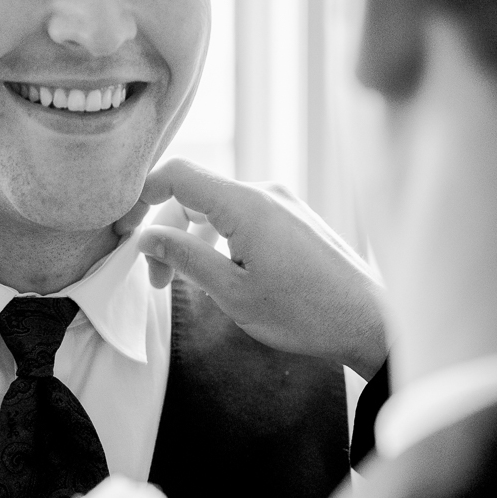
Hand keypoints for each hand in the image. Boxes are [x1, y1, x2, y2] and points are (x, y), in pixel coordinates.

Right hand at [116, 158, 386, 379]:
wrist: (371, 323)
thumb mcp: (233, 293)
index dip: (143, 195)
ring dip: (193, 241)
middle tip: (157, 284)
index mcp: (247, 205)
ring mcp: (283, 204)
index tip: (125, 230)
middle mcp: (265, 193)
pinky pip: (243, 218)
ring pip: (218, 209)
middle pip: (195, 194)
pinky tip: (222, 276)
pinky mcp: (294, 219)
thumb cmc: (304, 313)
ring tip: (186, 286)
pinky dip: (220, 240)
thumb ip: (185, 258)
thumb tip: (147, 236)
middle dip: (167, 233)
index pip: (179, 174)